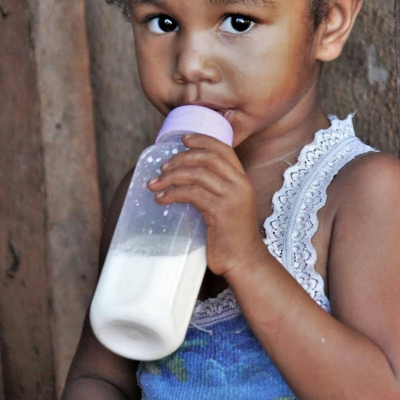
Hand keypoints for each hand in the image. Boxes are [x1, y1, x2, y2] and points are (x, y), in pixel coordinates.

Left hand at [147, 133, 268, 277]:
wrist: (244, 260)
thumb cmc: (231, 235)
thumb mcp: (227, 204)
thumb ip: (214, 188)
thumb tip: (184, 176)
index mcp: (242, 178)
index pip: (223, 148)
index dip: (202, 140)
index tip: (182, 139)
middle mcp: (240, 183)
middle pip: (207, 157)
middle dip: (180, 158)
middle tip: (162, 168)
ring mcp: (231, 197)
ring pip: (197, 173)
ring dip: (171, 176)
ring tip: (155, 185)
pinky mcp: (221, 211)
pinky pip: (191, 194)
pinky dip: (173, 193)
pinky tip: (162, 199)